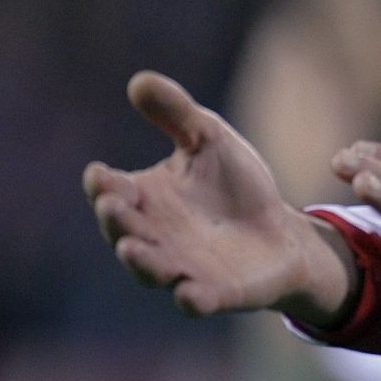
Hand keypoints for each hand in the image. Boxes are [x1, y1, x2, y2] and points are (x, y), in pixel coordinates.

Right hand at [83, 71, 357, 324]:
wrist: (280, 230)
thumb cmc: (234, 185)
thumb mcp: (209, 140)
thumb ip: (176, 114)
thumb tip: (139, 80)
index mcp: (146, 200)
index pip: (113, 192)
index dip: (103, 186)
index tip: (100, 173)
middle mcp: (156, 238)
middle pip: (126, 232)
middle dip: (117, 222)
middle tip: (112, 206)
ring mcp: (184, 268)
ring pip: (153, 270)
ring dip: (141, 262)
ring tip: (131, 249)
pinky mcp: (218, 293)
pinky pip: (199, 301)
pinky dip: (193, 299)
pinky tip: (189, 294)